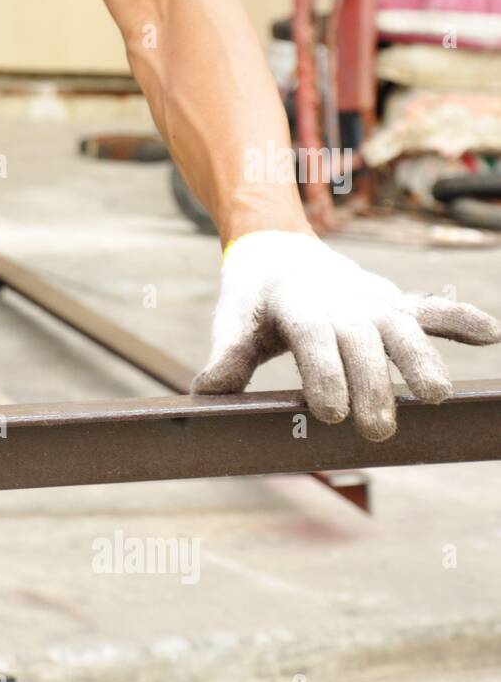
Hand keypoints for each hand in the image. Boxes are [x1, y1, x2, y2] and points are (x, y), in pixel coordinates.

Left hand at [193, 231, 500, 440]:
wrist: (277, 250)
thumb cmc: (252, 297)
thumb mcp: (232, 320)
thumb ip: (228, 355)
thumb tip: (207, 391)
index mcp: (298, 306)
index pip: (314, 342)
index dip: (324, 375)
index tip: (330, 414)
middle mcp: (342, 302)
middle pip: (362, 345)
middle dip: (372, 387)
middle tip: (378, 432)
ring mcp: (373, 301)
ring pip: (403, 329)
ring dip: (421, 360)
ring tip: (436, 396)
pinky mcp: (394, 304)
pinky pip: (432, 309)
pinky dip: (460, 318)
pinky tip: (490, 335)